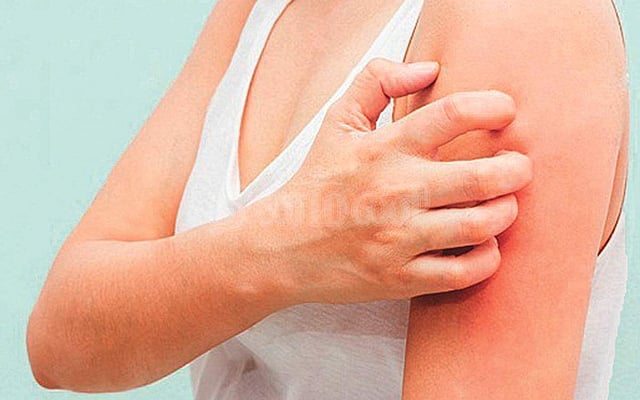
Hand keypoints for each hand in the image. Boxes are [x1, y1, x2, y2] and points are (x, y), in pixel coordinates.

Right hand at [244, 58, 532, 305]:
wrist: (283, 245)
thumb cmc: (318, 182)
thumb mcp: (337, 122)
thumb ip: (376, 82)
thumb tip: (427, 68)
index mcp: (384, 149)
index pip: (452, 115)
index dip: (492, 107)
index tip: (505, 112)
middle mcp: (395, 192)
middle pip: (482, 177)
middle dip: (516, 169)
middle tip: (517, 167)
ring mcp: (399, 239)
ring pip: (481, 226)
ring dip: (505, 212)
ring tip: (502, 204)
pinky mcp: (401, 278)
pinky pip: (464, 272)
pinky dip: (487, 257)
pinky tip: (483, 244)